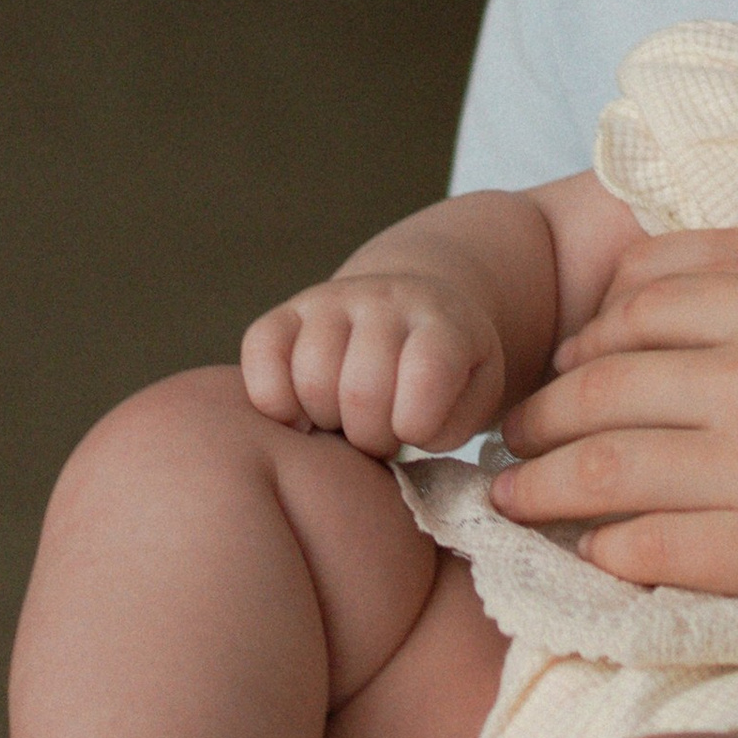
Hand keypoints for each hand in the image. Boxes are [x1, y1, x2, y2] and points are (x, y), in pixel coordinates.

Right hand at [241, 271, 506, 458]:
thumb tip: (405, 434)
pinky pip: (260, 351)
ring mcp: (330, 301)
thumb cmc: (445, 372)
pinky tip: (300, 415)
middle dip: (370, 437)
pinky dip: (273, 400)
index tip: (417, 431)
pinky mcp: (285, 313)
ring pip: (311, 379)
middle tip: (381, 435)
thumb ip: (452, 424)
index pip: (428, 373)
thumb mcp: (477, 396)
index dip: (418, 424)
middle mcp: (384, 300)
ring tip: (347, 422)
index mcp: (442, 321)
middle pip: (362, 391)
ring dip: (327, 423)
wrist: (412, 308)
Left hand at [492, 249, 737, 644]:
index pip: (640, 308)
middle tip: (510, 435)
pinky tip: (586, 555)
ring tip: (508, 498)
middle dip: (539, 414)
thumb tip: (721, 317)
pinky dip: (604, 549)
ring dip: (540, 484)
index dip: (584, 339)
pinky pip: (651, 549)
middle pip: (600, 385)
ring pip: (603, 467)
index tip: (562, 362)